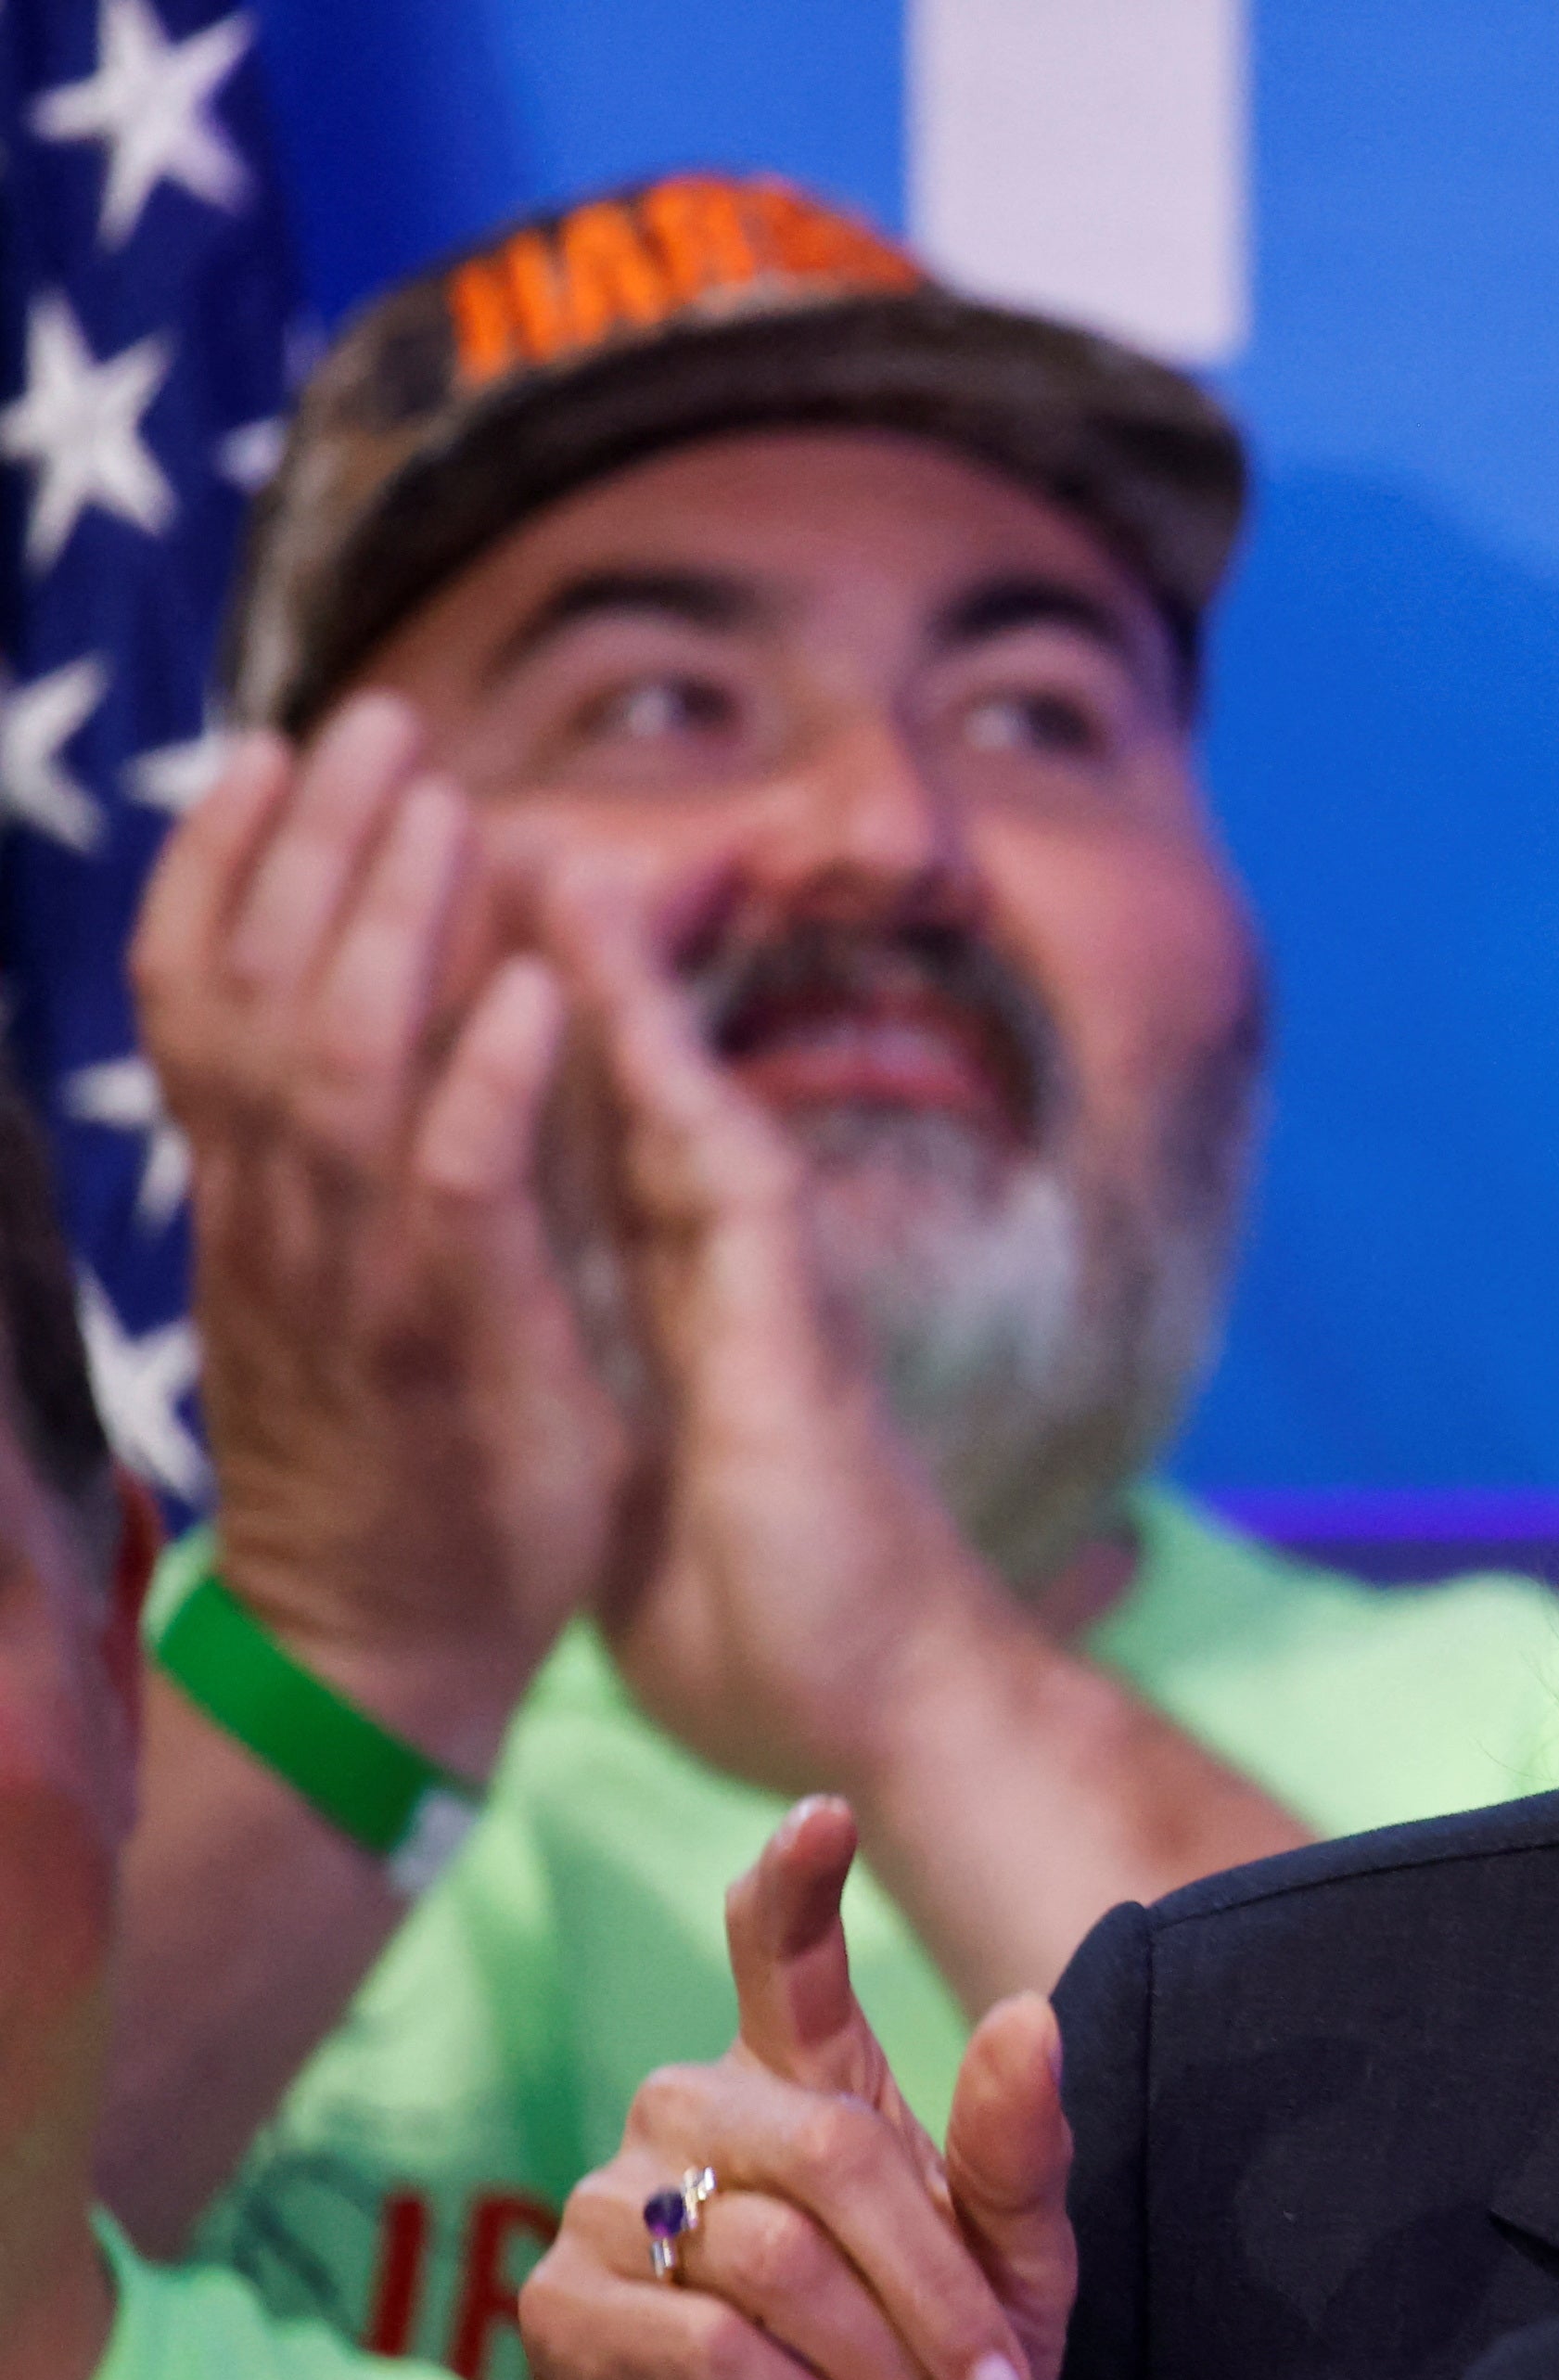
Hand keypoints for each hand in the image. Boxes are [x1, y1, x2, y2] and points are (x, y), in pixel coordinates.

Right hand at [130, 695, 628, 1768]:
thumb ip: (333, 1174)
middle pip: (262, 993)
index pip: (202, 999)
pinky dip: (491, 1079)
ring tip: (452, 804)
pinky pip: (460, 1187)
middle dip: (320, 847)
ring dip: (398, 923)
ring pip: (342, 1061)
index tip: (269, 750)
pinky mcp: (452, 1343)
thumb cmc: (389, 1470)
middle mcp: (278, 1222)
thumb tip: (350, 1048)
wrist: (383, 1655)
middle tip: (382, 722)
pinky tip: (534, 988)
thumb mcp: (335, 1292)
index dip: (227, 868)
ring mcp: (356, 1281)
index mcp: (250, 1204)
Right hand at [518, 1795, 1073, 2379]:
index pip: (781, 1959)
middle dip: (938, 2288)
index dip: (795, 1889)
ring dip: (883, 2362)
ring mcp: (610, 2209)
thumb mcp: (1022, 2281)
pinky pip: (703, 2336)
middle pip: (828, 2148)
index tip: (822, 1816)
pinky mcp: (562, 2315)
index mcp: (803, 2089)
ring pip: (772, 2253)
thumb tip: (1023, 2016)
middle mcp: (694, 2121)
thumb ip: (1019, 2154)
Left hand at [531, 857, 1047, 1798]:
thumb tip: (562, 1430)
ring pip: (674, 1087)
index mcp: (694, 1331)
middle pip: (643, 1095)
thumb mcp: (651, 1520)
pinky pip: (705, 1144)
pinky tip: (596, 957)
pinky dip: (648, 1045)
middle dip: (581, 978)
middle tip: (514, 845)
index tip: (484, 971)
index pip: (606, 1167)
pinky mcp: (782, 1311)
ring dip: (613, 968)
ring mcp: (766, 1285)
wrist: (892, 1712)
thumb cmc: (783, 1642)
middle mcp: (734, 1285)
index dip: (549, 1068)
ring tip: (548, 847)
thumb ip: (618, 1438)